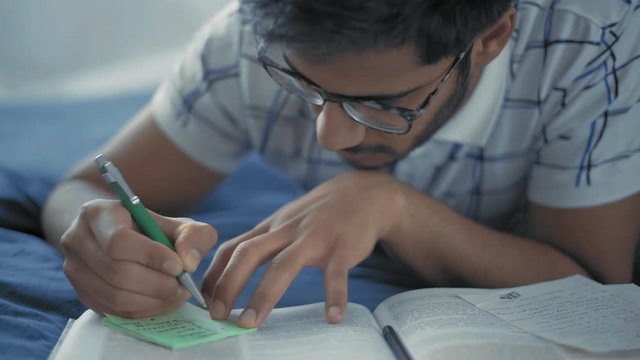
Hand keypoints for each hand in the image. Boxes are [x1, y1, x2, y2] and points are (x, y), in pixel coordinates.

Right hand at [60, 199, 216, 317]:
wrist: (121, 238)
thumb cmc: (152, 229)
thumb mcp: (178, 224)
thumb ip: (193, 237)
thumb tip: (188, 263)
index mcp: (97, 214)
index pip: (119, 240)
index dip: (151, 257)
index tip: (178, 267)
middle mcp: (76, 240)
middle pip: (116, 271)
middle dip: (156, 284)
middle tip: (183, 288)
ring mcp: (74, 269)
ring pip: (113, 296)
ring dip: (152, 301)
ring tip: (176, 295)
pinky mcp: (81, 293)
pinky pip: (112, 311)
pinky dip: (142, 311)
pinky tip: (161, 303)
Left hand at [201, 171, 404, 327]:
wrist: (364, 194)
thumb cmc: (318, 215)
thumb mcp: (285, 221)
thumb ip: (262, 243)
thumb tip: (228, 274)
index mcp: (271, 227)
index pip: (233, 248)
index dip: (213, 274)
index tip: (202, 301)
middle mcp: (287, 230)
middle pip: (249, 254)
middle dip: (228, 284)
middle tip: (217, 316)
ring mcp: (315, 238)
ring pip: (284, 265)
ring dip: (264, 295)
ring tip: (251, 323)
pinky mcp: (342, 247)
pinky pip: (336, 274)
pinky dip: (335, 296)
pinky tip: (332, 317)